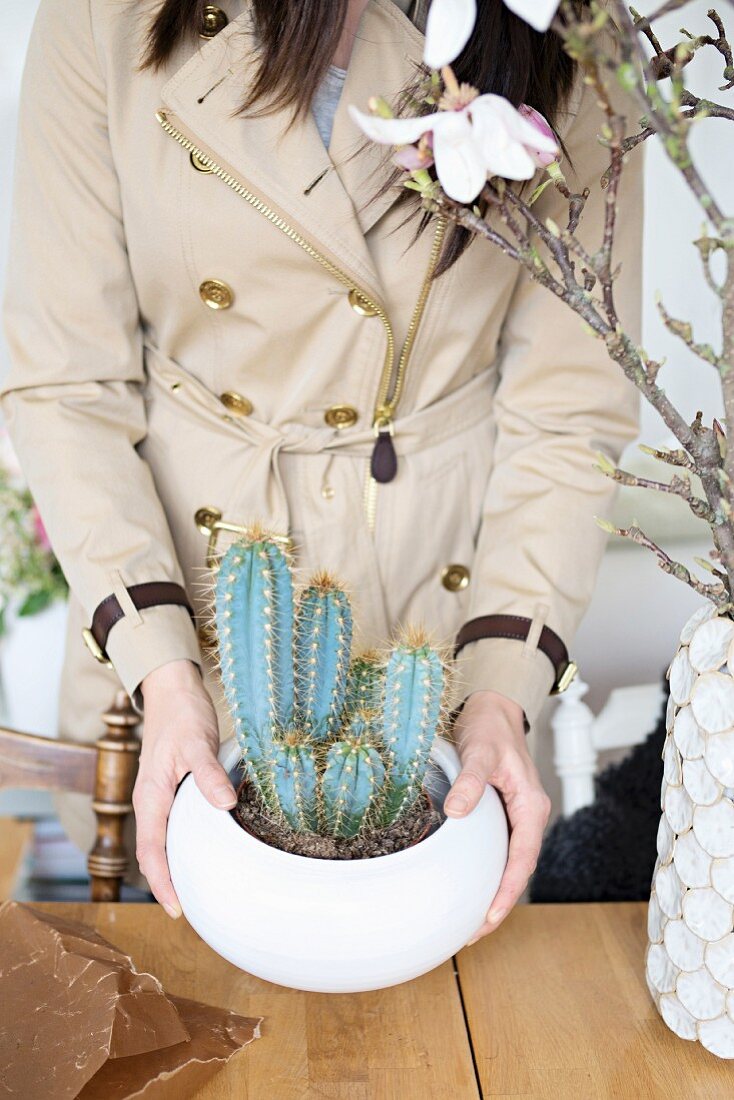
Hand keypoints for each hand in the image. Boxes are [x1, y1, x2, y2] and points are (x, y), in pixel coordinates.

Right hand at [133, 659, 235, 917]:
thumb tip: (225, 806)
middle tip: (194, 910)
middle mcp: (151, 801)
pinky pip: (173, 825)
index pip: (152, 851)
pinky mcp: (171, 788)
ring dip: (176, 865)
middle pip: (155, 853)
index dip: (162, 883)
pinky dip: (184, 844)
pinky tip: (204, 850)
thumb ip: (209, 775)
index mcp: (151, 797)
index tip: (177, 909)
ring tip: (199, 889)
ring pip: (164, 840)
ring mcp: (159, 796)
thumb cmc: (182, 715)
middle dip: (169, 883)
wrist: (172, 690)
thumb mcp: (197, 742)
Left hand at [444, 689, 550, 944]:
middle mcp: (528, 815)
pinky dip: (485, 869)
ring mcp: (516, 815)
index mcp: (531, 806)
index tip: (489, 919)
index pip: (522, 860)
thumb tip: (456, 812)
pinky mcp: (502, 812)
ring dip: (491, 890)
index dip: (506, 892)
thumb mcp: (480, 750)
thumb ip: (470, 780)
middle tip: (471, 932)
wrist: (492, 708)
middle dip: (498, 902)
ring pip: (508, 861)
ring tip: (466, 919)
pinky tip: (467, 882)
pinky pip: (497, 848)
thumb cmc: (490, 726)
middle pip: (517, 869)